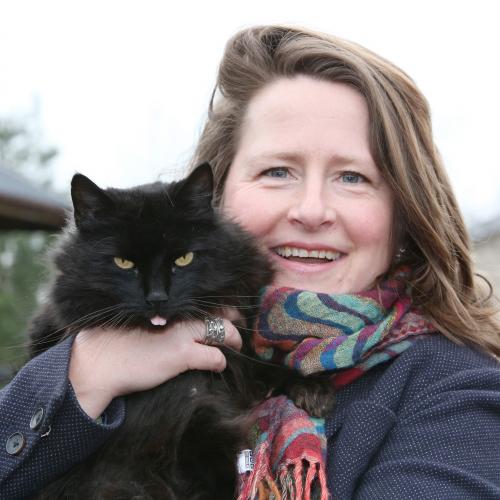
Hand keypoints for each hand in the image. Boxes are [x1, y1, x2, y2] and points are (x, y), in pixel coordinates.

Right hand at [68, 319, 241, 418]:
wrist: (100, 363)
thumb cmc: (113, 344)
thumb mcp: (138, 323)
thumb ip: (160, 319)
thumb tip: (172, 324)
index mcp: (169, 308)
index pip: (204, 302)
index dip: (221, 308)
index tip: (229, 314)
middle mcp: (178, 317)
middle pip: (218, 314)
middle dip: (233, 322)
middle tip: (238, 330)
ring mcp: (182, 335)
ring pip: (222, 332)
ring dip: (232, 340)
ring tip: (235, 345)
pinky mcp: (182, 356)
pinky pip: (214, 357)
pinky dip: (220, 362)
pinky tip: (219, 365)